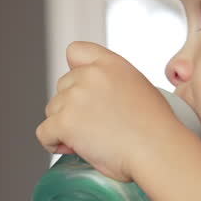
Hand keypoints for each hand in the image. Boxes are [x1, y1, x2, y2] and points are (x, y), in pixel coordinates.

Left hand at [36, 41, 179, 181]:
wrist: (157, 150)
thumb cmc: (155, 130)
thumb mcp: (139, 89)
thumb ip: (114, 84)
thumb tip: (97, 101)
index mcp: (110, 64)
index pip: (75, 51)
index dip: (74, 71)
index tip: (82, 90)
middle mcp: (90, 75)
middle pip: (62, 87)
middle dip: (72, 106)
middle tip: (93, 127)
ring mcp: (75, 97)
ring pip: (52, 110)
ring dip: (64, 126)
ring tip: (90, 141)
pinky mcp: (64, 121)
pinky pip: (44, 133)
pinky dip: (53, 143)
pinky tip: (71, 149)